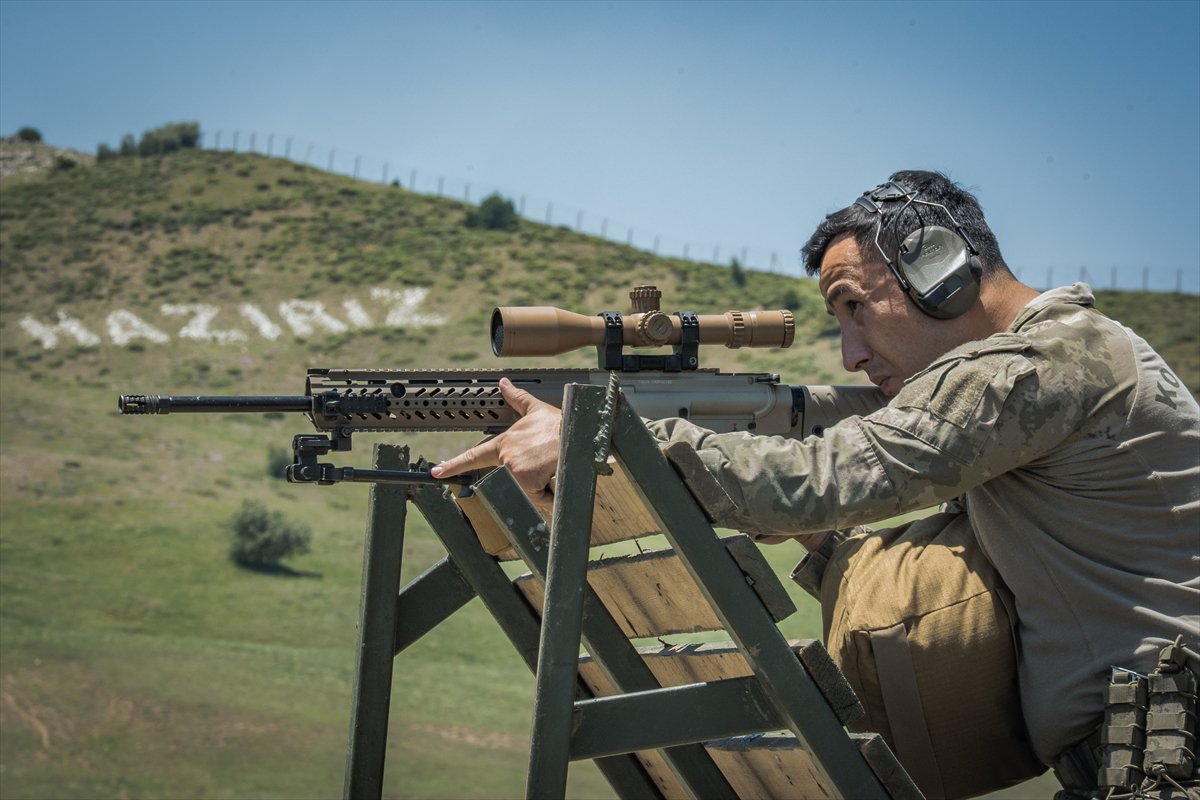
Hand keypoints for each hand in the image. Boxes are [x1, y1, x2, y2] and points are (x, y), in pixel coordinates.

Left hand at [431, 378, 562, 499]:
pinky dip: (547, 494)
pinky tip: (554, 478)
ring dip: (538, 484)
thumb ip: (517, 399)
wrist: (578, 435)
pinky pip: (536, 497)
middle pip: (510, 478)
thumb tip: (504, 383)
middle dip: (527, 477)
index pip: (474, 455)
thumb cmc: (559, 426)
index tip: (437, 471)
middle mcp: (506, 458)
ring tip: (551, 467)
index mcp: (505, 443)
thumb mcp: (536, 410)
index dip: (454, 464)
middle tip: (544, 464)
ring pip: (524, 490)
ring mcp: (515, 471)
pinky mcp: (527, 482)